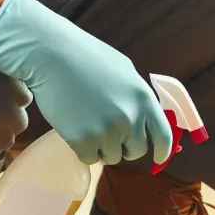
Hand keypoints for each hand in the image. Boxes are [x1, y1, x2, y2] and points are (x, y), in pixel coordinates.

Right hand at [0, 0, 171, 165]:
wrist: (51, 55)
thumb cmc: (86, 57)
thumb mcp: (124, 71)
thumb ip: (137, 97)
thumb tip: (144, 119)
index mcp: (144, 99)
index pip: (163, 136)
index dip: (162, 151)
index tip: (158, 158)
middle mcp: (130, 118)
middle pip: (136, 151)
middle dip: (123, 146)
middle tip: (107, 133)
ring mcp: (107, 132)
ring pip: (111, 157)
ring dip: (101, 148)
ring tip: (87, 124)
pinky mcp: (84, 141)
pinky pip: (89, 159)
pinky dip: (82, 150)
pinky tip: (74, 129)